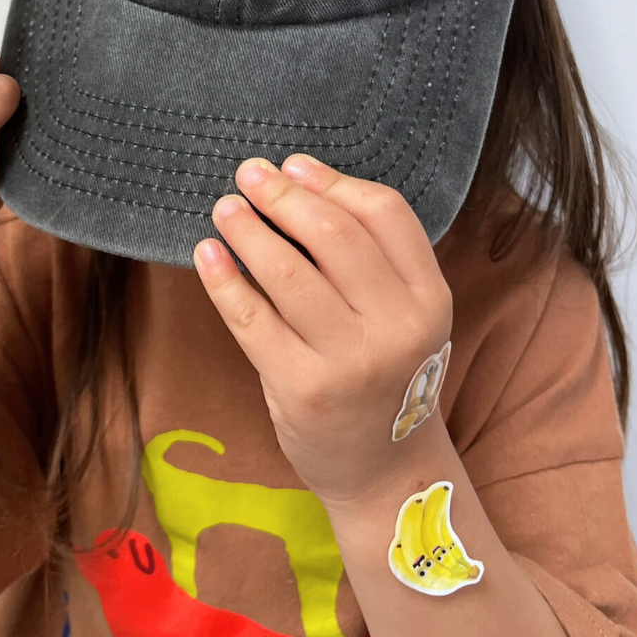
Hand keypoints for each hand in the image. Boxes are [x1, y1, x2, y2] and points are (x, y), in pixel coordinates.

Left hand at [194, 155, 452, 507]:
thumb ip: (371, 259)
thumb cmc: (386, 376)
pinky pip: (251, 320)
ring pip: (287, 271)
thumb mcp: (406, 316)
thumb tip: (297, 181)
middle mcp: (397, 327)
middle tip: (248, 174)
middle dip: (283, 196)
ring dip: (248, 229)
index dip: (333, 181)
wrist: (385, 471)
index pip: (385, 213)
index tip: (294, 165)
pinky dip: (223, 280)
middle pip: (333, 234)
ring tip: (225, 208)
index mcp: (429, 298)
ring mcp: (349, 360)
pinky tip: (207, 254)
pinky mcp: (301, 388)